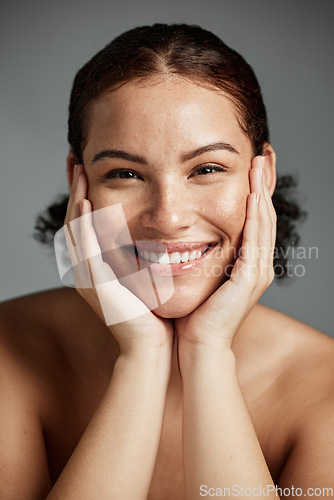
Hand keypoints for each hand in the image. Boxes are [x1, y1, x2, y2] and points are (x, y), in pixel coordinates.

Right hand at [64, 164, 173, 355]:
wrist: (153, 348)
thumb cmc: (155, 316)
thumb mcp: (146, 280)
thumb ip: (144, 257)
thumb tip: (160, 237)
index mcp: (97, 268)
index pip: (86, 225)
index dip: (84, 197)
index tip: (89, 171)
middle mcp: (86, 270)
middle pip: (74, 221)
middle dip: (75, 190)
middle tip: (75, 161)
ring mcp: (88, 277)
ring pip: (75, 229)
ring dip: (76, 199)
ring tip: (79, 171)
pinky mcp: (96, 283)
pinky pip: (85, 246)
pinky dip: (84, 223)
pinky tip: (87, 201)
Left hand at [174, 156, 275, 349]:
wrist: (197, 345)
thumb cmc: (194, 313)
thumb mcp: (200, 276)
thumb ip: (201, 255)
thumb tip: (184, 235)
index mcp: (246, 262)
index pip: (254, 218)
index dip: (255, 190)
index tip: (251, 163)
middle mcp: (257, 264)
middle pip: (264, 214)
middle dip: (264, 183)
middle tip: (264, 153)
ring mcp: (257, 271)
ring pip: (264, 222)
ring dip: (263, 191)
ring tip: (261, 163)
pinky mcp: (250, 278)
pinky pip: (255, 240)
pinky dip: (255, 216)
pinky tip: (252, 194)